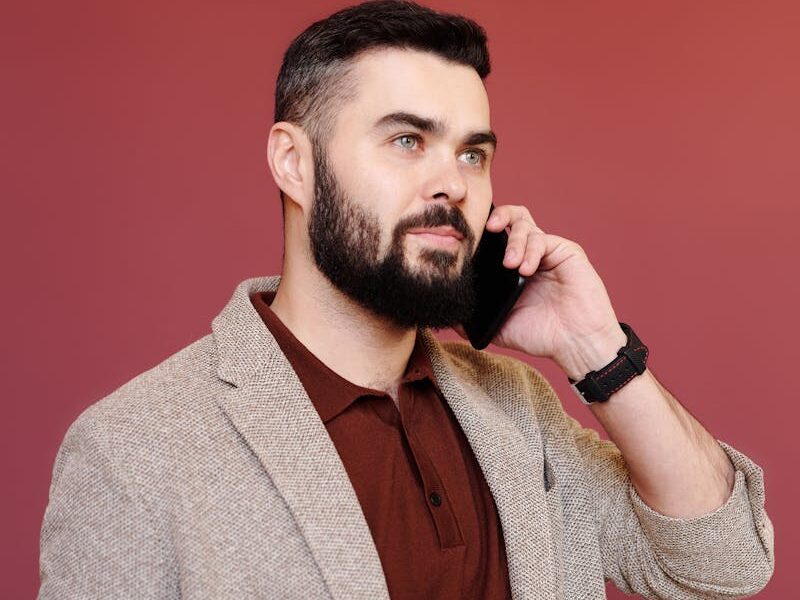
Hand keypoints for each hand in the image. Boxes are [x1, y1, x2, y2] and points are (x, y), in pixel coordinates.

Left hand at [456, 204, 626, 379]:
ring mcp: (548, 252)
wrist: (575, 344)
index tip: (468, 238)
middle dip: (498, 216)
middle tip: (489, 228)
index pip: (495, 239)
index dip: (482, 232)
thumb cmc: (542, 336)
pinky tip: (526, 270)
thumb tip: (447, 315)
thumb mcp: (500, 327)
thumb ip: (475, 318)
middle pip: (512, 219)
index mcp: (512, 268)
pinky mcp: (566, 251)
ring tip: (510, 265)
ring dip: (515, 242)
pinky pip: (544, 239)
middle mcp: (529, 255)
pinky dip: (531, 250)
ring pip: (525, 225)